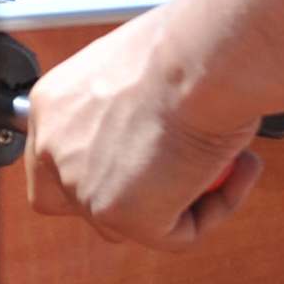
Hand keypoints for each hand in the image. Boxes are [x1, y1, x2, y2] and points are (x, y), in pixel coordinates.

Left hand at [26, 14, 267, 250]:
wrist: (205, 58)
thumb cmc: (184, 49)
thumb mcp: (137, 74)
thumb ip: (127, 113)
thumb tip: (153, 135)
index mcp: (51, 107)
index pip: (54, 163)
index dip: (103, 171)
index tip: (147, 165)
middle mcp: (54, 147)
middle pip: (84, 203)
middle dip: (138, 196)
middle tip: (186, 171)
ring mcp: (82, 185)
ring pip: (135, 222)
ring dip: (184, 200)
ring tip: (223, 159)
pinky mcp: (120, 215)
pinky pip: (176, 235)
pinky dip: (214, 209)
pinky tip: (232, 169)